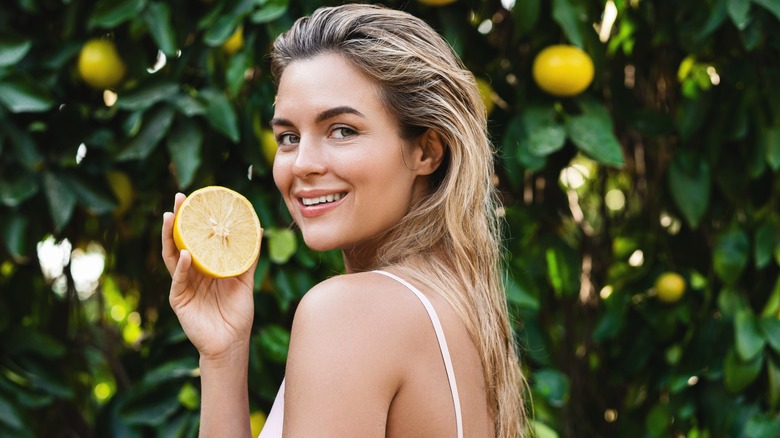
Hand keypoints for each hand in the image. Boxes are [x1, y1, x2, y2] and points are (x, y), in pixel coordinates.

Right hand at [161, 193, 260, 359]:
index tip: (194, 197)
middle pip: (180, 241)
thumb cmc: (237, 312)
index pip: (195, 237)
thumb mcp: (245, 279)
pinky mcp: (179, 300)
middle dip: (177, 220)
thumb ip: (248, 256)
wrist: (232, 342)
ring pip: (172, 256)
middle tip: (179, 199)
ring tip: (170, 217)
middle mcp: (190, 272)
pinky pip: (179, 280)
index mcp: (204, 266)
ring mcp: (182, 285)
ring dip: (170, 237)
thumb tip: (258, 228)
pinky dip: (181, 266)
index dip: (193, 219)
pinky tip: (185, 254)